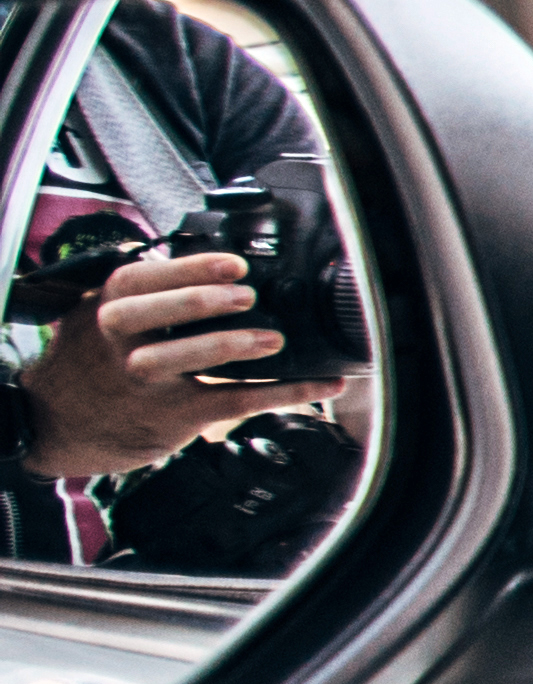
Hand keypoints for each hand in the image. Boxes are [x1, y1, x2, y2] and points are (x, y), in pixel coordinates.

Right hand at [18, 249, 311, 480]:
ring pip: (186, 359)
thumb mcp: (102, 316)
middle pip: (156, 314)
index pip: (143, 279)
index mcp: (109, 306)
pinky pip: (236, 401)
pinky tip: (323, 385)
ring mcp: (145, 380)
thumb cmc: (95, 359)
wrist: (59, 422)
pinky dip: (287, 392)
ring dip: (232, 348)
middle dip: (202, 302)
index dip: (192, 269)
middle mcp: (120, 340)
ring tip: (272, 340)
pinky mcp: (175, 414)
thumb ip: (144, 292)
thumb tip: (207, 261)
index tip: (234, 263)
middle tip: (246, 296)